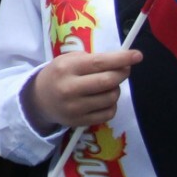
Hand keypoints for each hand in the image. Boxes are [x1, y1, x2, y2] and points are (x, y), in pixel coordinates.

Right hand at [22, 49, 141, 131]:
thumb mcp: (68, 60)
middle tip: (124, 69)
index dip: (121, 59)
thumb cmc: (58, 75)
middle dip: (122, 73)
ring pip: (111, 98)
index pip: (99, 63)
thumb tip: (122, 62)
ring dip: (116, 89)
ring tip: (108, 85)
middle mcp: (70, 88)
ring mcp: (75, 107)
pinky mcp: (80, 121)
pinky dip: (112, 104)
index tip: (137, 55)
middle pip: (108, 81)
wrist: (39, 100)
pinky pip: (108, 113)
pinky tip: (103, 99)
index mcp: (66, 68)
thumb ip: (92, 59)